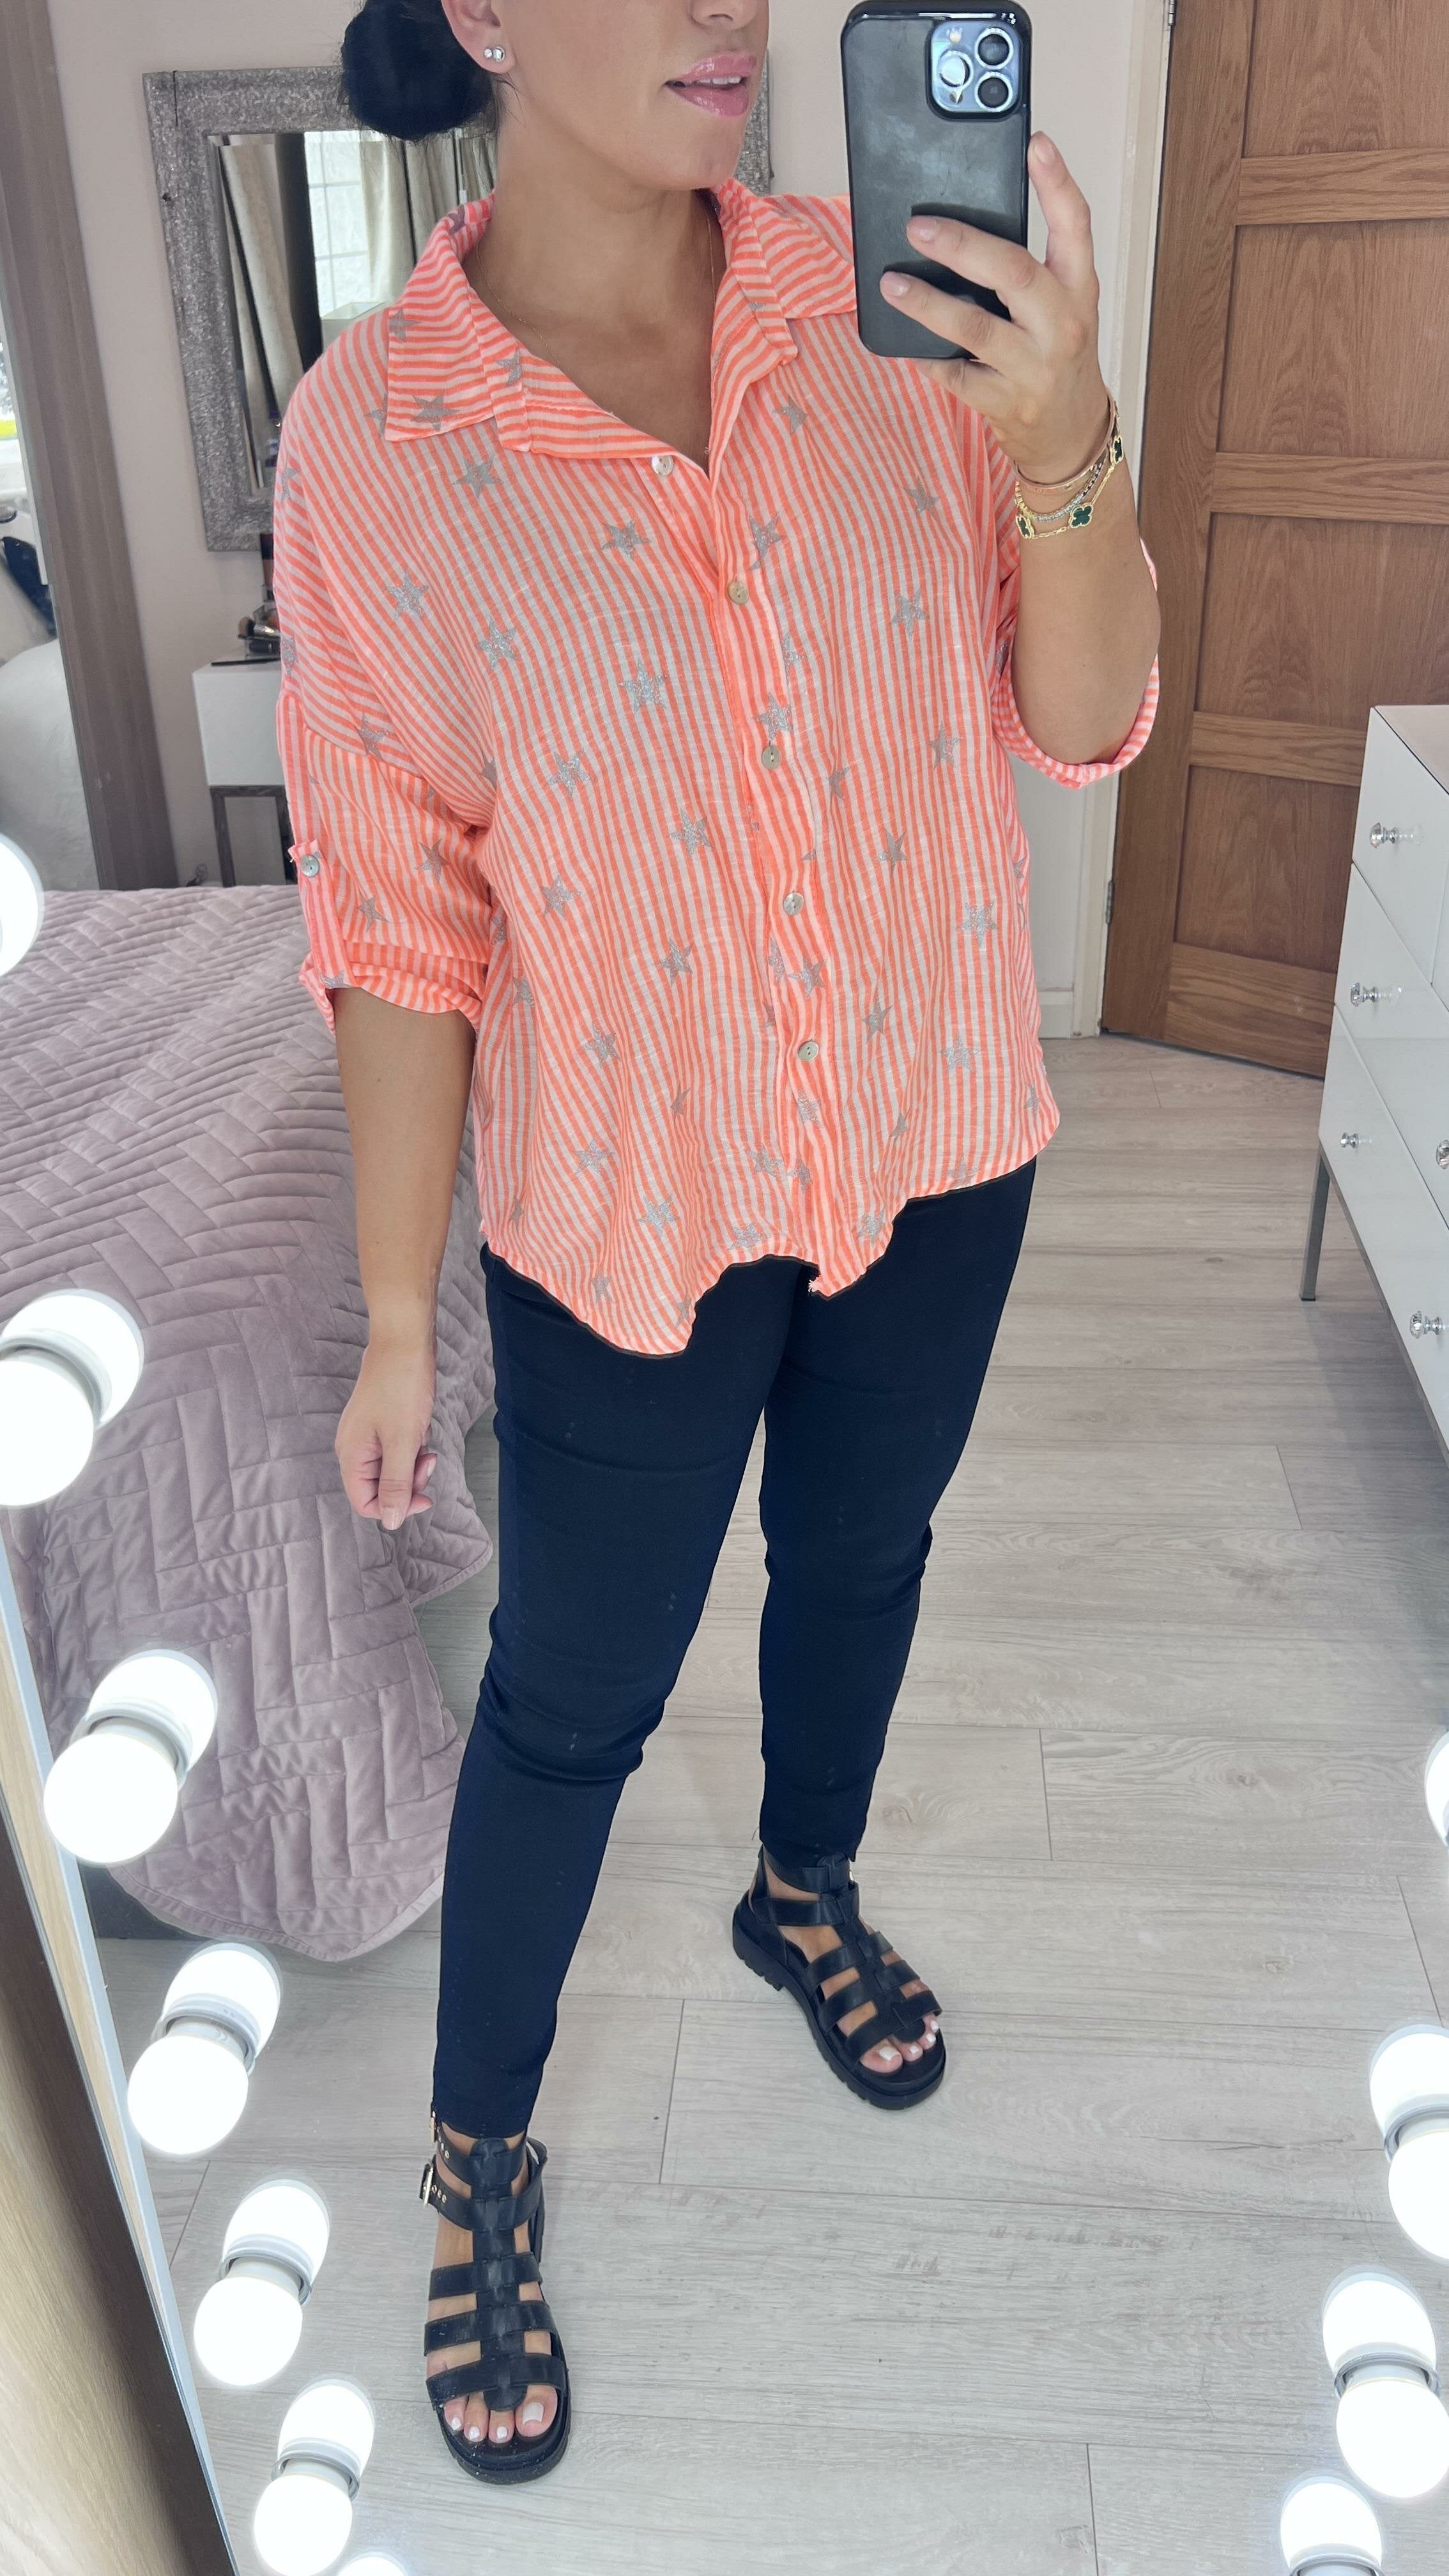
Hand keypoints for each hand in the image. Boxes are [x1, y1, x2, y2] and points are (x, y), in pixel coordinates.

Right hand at [337, 1328, 438, 1530]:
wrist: (404, 1341)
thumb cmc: (401, 1386)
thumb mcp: (402, 1441)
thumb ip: (396, 1484)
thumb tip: (391, 1522)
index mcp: (351, 1455)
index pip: (365, 1503)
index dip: (395, 1507)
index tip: (424, 1497)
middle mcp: (354, 1447)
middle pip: (379, 1487)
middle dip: (408, 1482)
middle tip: (428, 1461)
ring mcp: (367, 1434)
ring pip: (391, 1468)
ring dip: (412, 1464)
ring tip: (426, 1443)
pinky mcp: (381, 1422)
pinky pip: (396, 1449)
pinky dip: (412, 1446)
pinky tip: (421, 1429)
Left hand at [878, 131, 1110, 487]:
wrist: (1071, 436)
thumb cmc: (1057, 358)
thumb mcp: (1062, 307)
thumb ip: (1031, 269)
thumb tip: (964, 226)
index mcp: (1078, 289)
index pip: (1075, 226)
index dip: (1057, 183)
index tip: (1037, 143)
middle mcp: (1062, 324)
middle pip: (1014, 271)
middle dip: (962, 244)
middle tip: (919, 226)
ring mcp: (1034, 367)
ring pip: (975, 326)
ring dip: (927, 303)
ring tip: (892, 282)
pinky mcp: (1006, 403)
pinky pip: (955, 374)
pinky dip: (926, 355)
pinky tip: (903, 340)